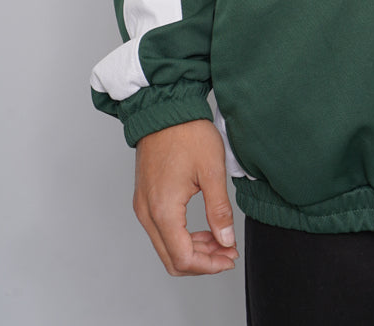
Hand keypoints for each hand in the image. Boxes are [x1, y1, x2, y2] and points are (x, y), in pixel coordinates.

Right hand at [133, 119, 238, 274]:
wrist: (165, 109)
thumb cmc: (187, 133)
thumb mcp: (212, 171)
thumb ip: (219, 210)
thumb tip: (227, 241)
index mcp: (163, 210)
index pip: (183, 258)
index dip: (209, 265)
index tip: (230, 257)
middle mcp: (147, 213)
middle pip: (171, 259)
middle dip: (202, 262)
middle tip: (228, 252)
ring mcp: (143, 206)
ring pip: (165, 246)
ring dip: (193, 250)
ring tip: (220, 239)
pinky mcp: (144, 198)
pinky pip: (161, 230)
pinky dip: (182, 236)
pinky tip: (204, 228)